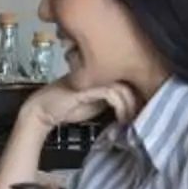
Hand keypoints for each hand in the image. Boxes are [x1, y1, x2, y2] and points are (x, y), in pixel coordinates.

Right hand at [18, 77, 139, 133]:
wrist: (44, 109)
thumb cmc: (68, 107)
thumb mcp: (97, 103)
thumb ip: (112, 99)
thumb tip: (134, 104)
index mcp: (101, 70)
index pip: (128, 75)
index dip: (139, 92)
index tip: (143, 109)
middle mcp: (97, 69)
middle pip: (130, 78)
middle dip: (138, 99)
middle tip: (141, 116)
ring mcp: (91, 77)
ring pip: (123, 87)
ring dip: (130, 106)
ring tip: (130, 119)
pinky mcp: (87, 87)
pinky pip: (112, 94)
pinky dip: (121, 108)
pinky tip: (121, 118)